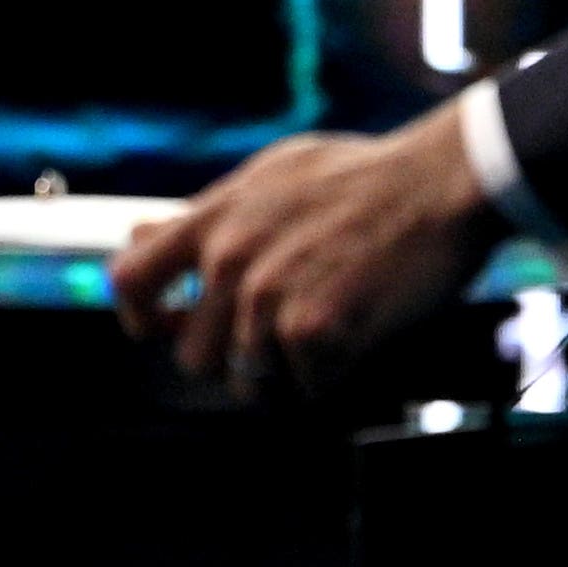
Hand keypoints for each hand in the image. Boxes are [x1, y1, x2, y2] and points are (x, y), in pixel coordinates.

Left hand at [108, 111, 493, 385]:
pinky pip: (305, 390)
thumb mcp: (271, 175)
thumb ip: (212, 214)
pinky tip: (356, 336)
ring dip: (286, 372)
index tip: (166, 327)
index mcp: (214, 218)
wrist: (438, 183)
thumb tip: (147, 235)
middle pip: (194, 357)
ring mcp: (268, 296)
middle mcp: (229, 259)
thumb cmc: (364, 178)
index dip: (141, 317)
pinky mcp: (314, 330)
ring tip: (327, 333)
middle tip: (278, 342)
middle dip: (232, 361)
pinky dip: (332, 377)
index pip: (129, 279)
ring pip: (250, 383)